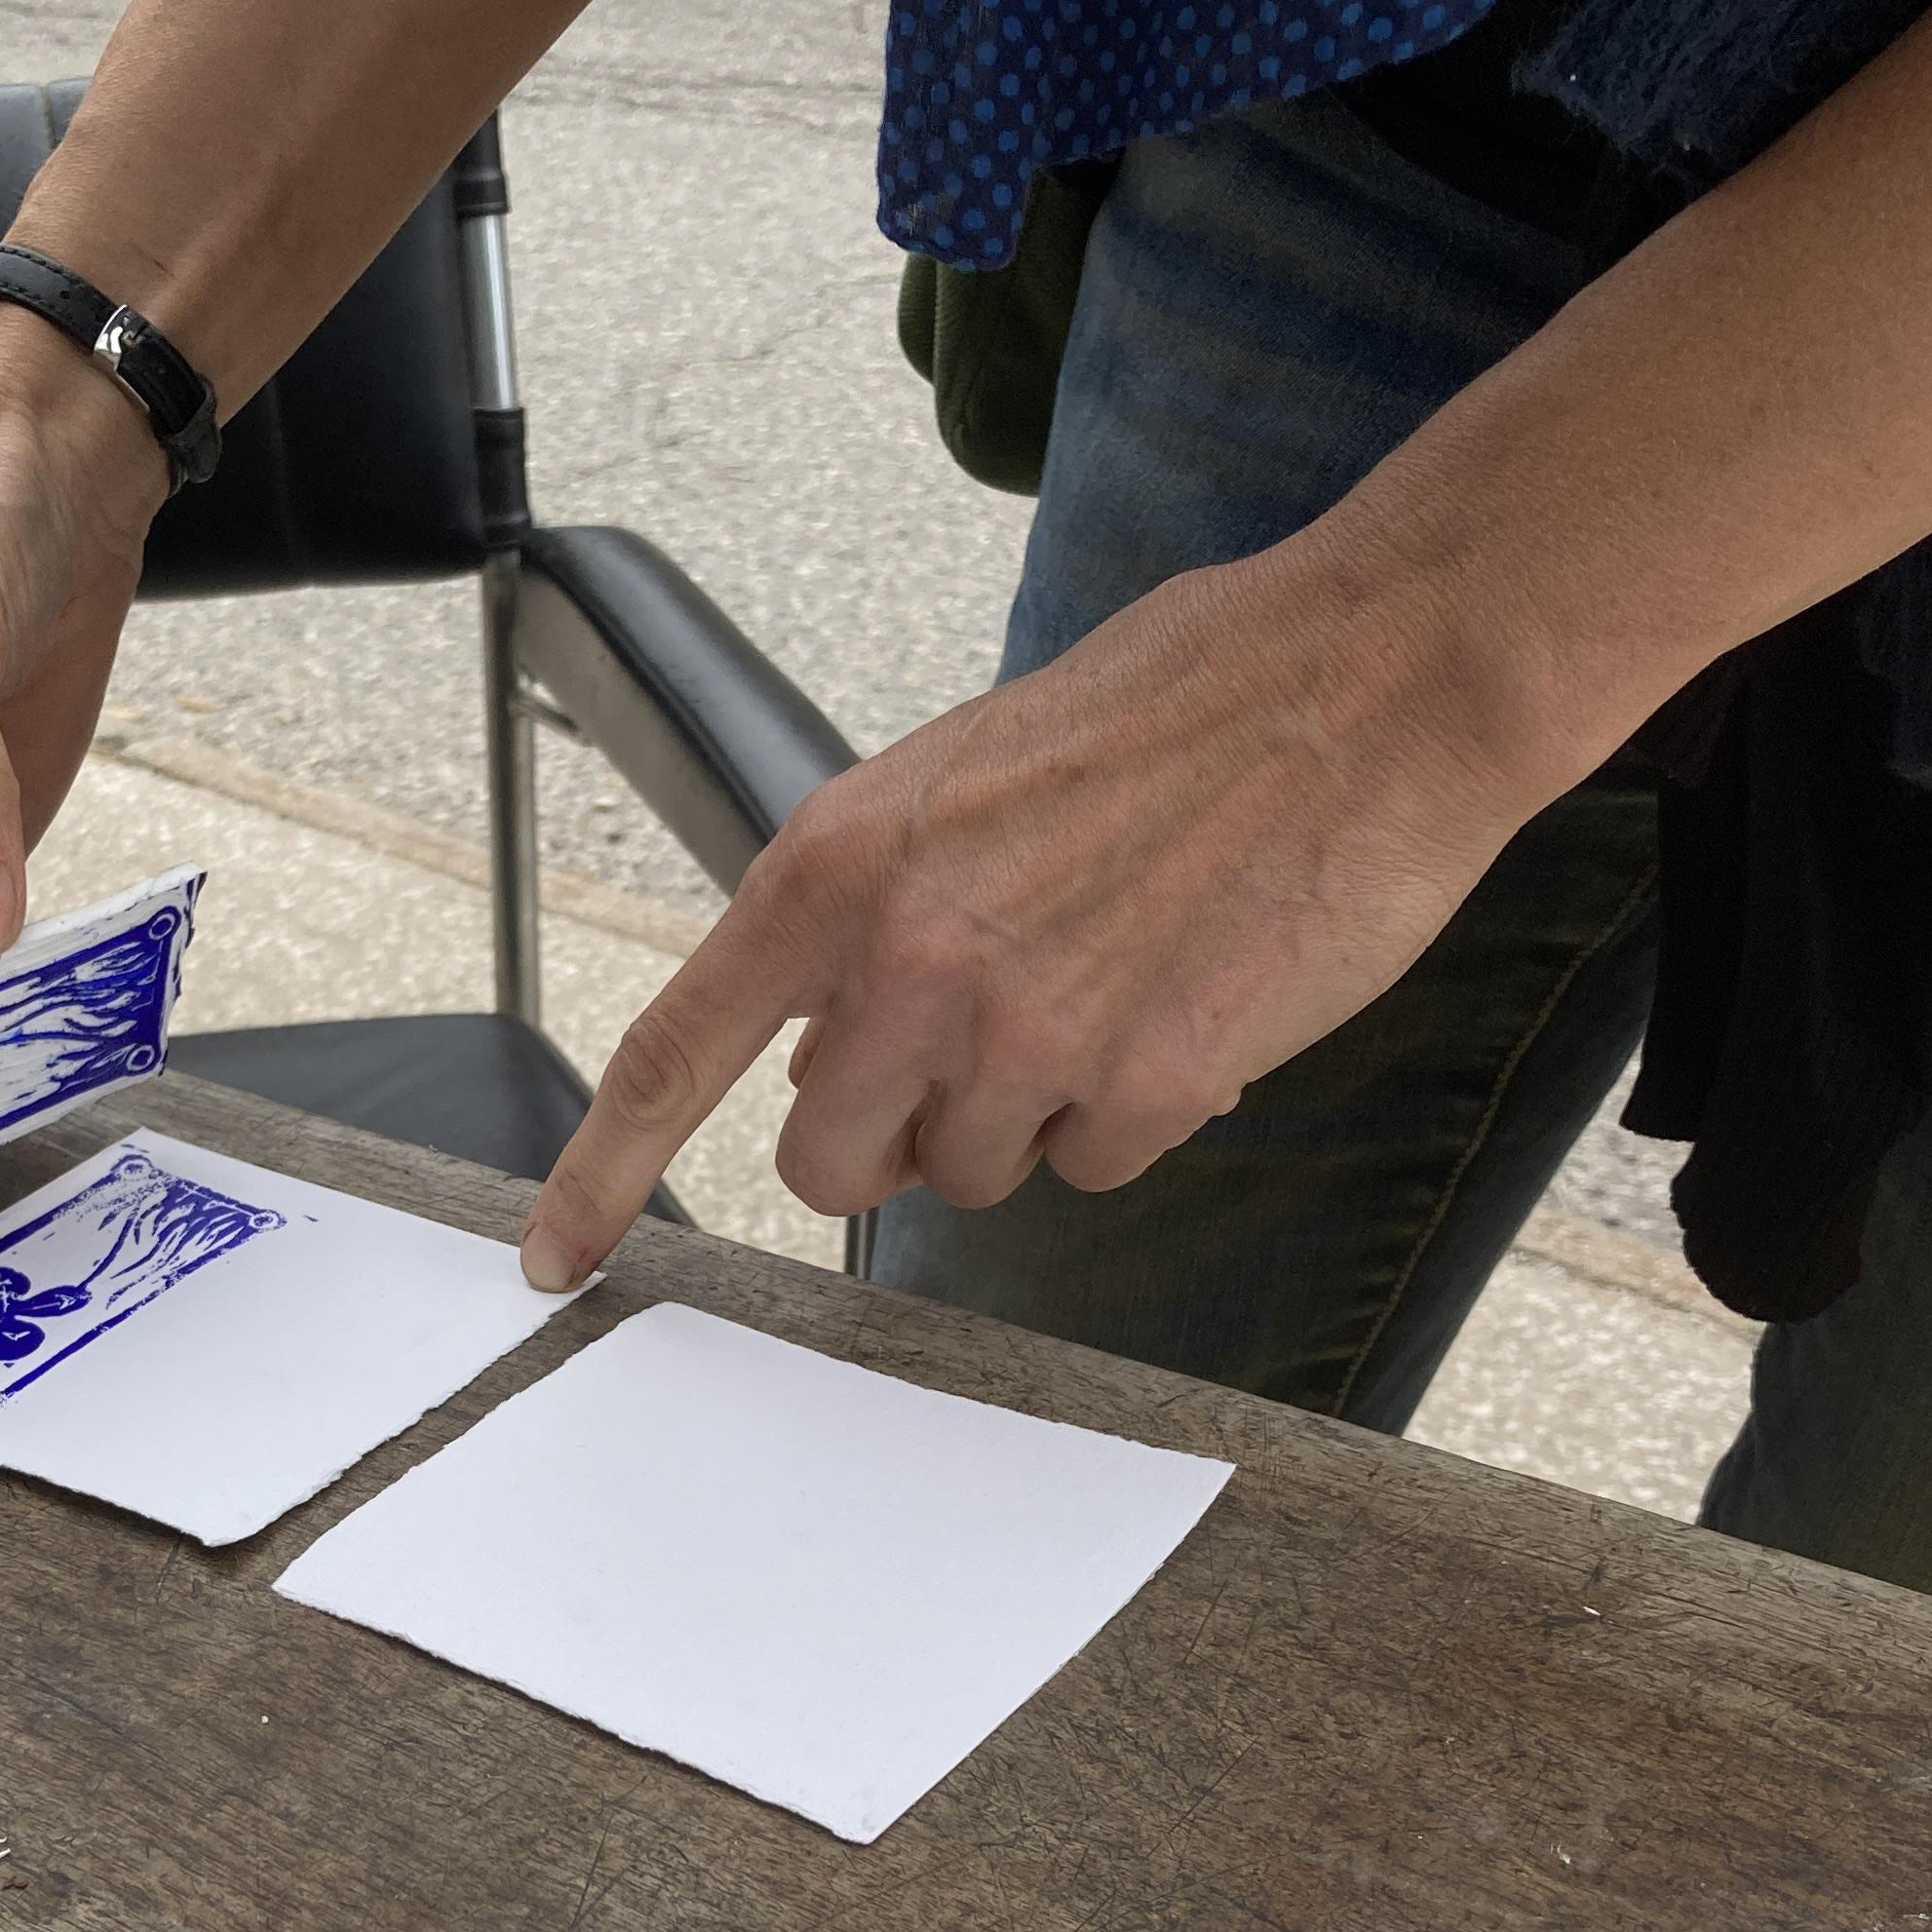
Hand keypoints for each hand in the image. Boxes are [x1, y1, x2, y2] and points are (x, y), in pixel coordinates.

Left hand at [520, 527, 1572, 1283]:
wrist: (1374, 677)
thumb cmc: (1180, 703)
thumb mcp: (963, 776)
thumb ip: (871, 907)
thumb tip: (824, 1034)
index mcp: (840, 863)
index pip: (672, 1049)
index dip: (601, 1170)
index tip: (556, 1254)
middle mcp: (910, 958)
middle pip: (828, 1160)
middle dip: (891, 1134)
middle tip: (976, 1053)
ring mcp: (1028, 1032)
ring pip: (973, 1172)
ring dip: (1029, 1113)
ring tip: (1115, 978)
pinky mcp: (1148, 1087)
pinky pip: (1095, 1166)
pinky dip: (1134, 1112)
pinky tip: (1186, 999)